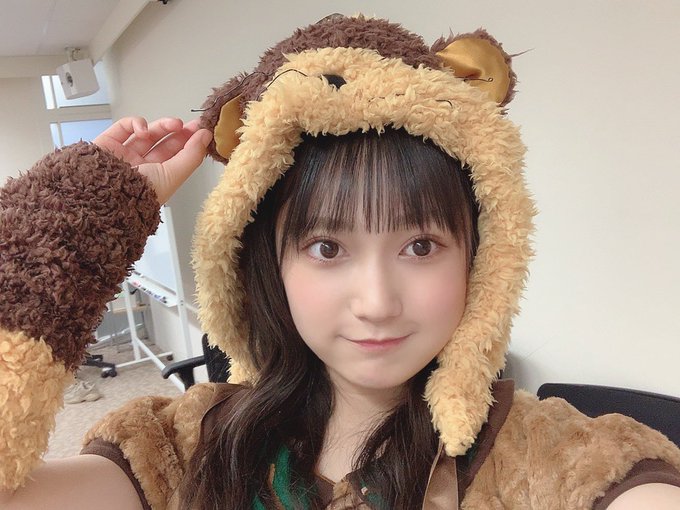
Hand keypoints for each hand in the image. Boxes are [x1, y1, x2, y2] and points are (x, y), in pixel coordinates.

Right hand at [93, 117, 212, 203]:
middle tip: (192, 124)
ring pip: (147, 133)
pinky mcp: (107, 143)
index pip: (177, 157)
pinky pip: (124, 127)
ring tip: (174, 124)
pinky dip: (136, 123)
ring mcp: (124, 155)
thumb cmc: (139, 193)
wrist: (103, 195)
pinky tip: (144, 129)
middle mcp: (142, 167)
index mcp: (158, 179)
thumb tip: (206, 136)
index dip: (189, 142)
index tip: (202, 129)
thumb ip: (192, 155)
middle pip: (164, 143)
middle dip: (179, 131)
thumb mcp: (174, 175)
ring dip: (162, 125)